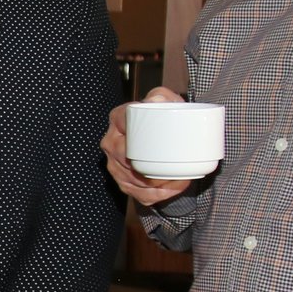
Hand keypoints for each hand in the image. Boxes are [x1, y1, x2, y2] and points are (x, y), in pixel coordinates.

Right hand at [102, 87, 196, 205]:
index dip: (140, 137)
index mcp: (118, 120)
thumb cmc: (164, 117)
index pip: (123, 126)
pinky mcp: (123, 182)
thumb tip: (157, 101)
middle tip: (177, 169)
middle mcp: (111, 143)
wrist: (165, 135)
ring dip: (159, 185)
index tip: (161, 144)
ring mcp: (115, 165)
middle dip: (152, 171)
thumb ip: (161, 96)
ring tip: (181, 179)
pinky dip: (158, 195)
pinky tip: (172, 189)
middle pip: (128, 161)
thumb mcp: (164, 100)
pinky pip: (139, 194)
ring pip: (135, 182)